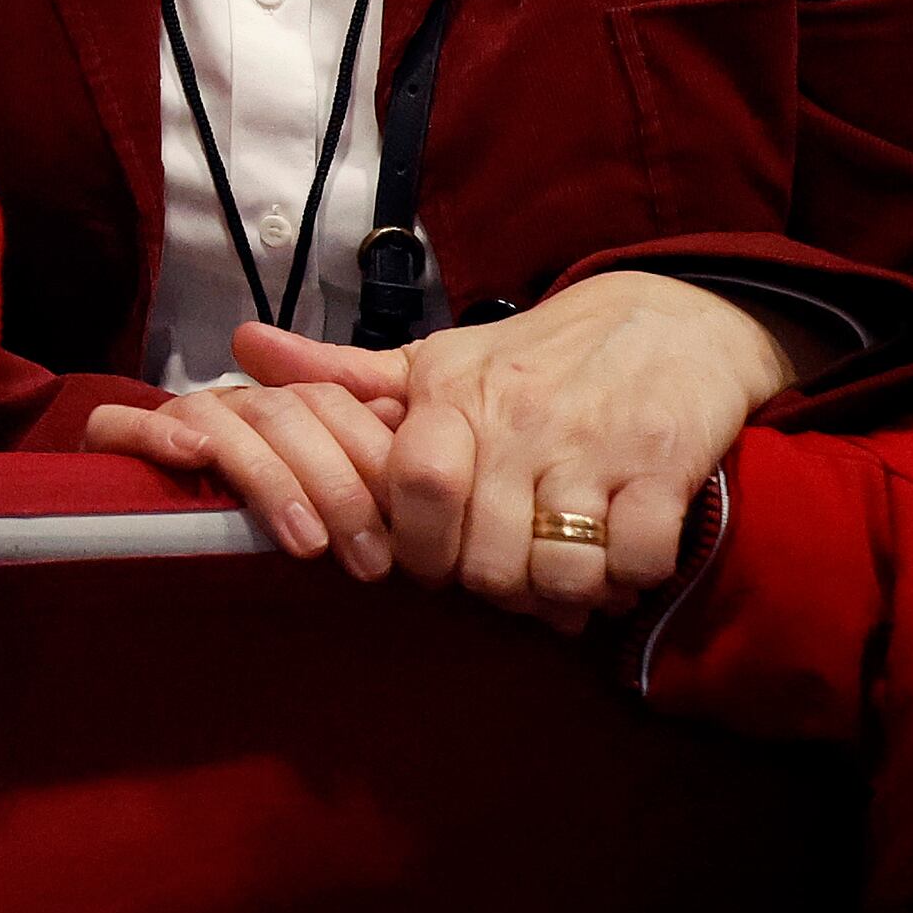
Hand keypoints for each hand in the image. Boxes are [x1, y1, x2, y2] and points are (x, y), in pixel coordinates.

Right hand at [83, 370, 408, 576]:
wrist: (169, 599)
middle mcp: (233, 407)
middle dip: (335, 485)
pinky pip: (122, 423)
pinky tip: (194, 458)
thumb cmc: (276, 553)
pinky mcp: (111, 445)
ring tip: (305, 544)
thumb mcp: (340, 524)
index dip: (370, 460)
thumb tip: (411, 454)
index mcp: (289, 414)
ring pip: (220, 418)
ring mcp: (173, 421)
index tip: (405, 536)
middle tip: (368, 561)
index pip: (331, 402)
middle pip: (284, 411)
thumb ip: (374, 483)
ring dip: (268, 477)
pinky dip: (158, 434)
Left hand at [237, 272, 800, 625]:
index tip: (432, 563)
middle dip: (491, 587)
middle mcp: (520, 420)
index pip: (415, 487)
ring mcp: (595, 446)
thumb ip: (346, 373)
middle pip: (484, 551)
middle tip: (504, 581)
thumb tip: (242, 345)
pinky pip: (633, 559)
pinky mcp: (665, 469)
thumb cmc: (537, 354)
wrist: (670, 318)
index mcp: (454, 396)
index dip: (419, 547)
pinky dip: (624, 580)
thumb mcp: (439, 356)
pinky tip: (617, 564)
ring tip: (560, 579)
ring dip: (558, 593)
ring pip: (557, 567)